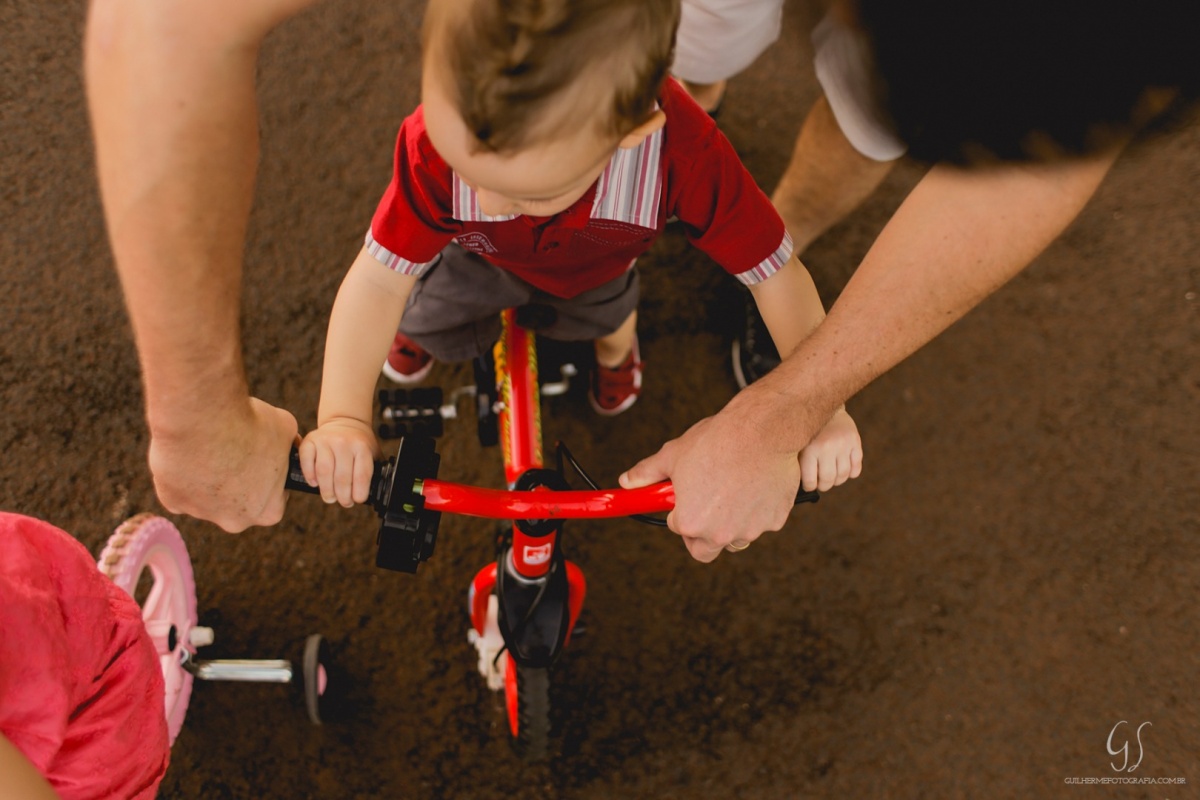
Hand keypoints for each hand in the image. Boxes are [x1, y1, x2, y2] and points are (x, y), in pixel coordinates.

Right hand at [148, 397, 296, 532]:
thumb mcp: (285, 428)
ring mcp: (201, 513)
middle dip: (237, 483)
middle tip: (232, 453)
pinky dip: (180, 475)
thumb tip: (289, 443)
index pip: (274, 500)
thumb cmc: (248, 423)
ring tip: (208, 449)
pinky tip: (185, 454)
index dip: (268, 479)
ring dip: (208, 479)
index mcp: (268, 511)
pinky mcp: (171, 501)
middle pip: (238, 504)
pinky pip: (178, 490)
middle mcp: (234, 521)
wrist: (202, 418)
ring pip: (206, 497)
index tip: (262, 462)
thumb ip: (288, 444)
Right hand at [297, 417, 379, 506]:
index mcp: (361, 447)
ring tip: (330, 498)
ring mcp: (325, 441)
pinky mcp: (310, 441)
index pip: (361, 475)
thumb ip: (375, 470)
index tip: (357, 500)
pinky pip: (307, 461)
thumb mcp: (372, 452)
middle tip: (343, 502)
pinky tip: (314, 484)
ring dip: (326, 490)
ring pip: (324, 471)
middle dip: (343, 496)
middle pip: (342, 477)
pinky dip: (309, 475)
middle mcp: (343, 443)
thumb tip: (377, 492)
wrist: (345, 421)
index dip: (359, 492)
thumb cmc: (358, 442)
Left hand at [619, 408, 802, 562]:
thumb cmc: (718, 441)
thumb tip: (628, 481)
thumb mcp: (673, 455)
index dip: (680, 511)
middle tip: (704, 507)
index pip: (678, 528)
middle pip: (704, 550)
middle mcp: (720, 533)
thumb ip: (647, 473)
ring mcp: (750, 529)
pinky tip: (753, 484)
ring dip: (730, 523)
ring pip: (735, 537)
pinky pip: (761, 522)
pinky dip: (757, 510)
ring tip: (730, 489)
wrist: (761, 429)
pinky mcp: (775, 520)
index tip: (685, 496)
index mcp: (691, 522)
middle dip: (701, 535)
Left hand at [798, 407, 862, 491]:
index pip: (811, 481)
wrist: (823, 402)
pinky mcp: (855, 441)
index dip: (809, 486)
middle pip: (829, 480)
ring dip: (837, 480)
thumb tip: (801, 487)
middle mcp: (828, 447)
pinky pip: (856, 468)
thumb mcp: (798, 443)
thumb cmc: (806, 429)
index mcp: (810, 449)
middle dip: (824, 486)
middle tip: (821, 483)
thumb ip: (799, 462)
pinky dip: (851, 473)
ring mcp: (843, 444)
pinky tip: (843, 469)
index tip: (809, 485)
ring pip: (844, 475)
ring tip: (831, 476)